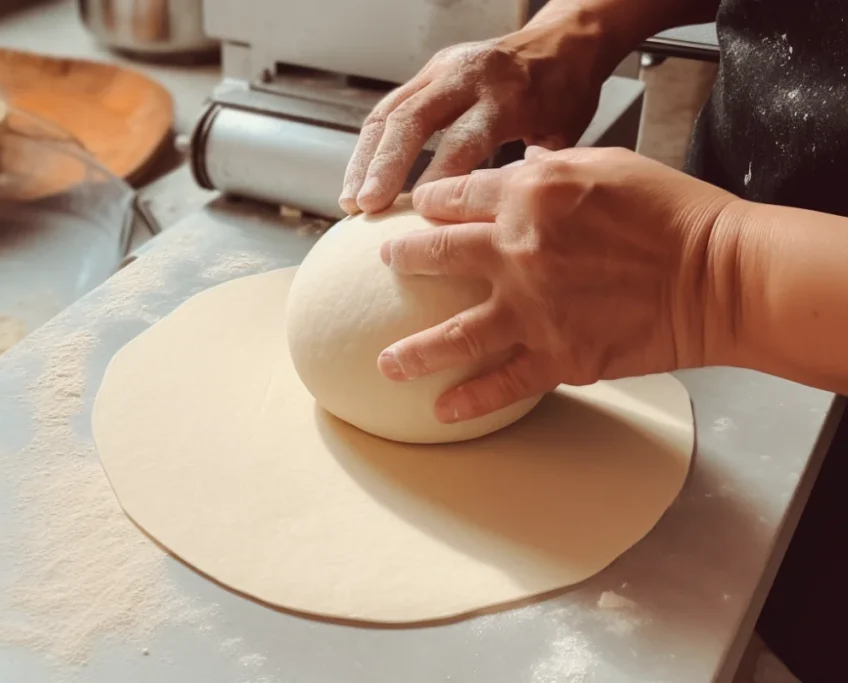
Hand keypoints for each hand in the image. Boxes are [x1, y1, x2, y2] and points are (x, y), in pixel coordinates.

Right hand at [339, 18, 604, 215]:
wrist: (561, 43)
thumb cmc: (564, 97)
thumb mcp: (562, 136)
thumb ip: (530, 173)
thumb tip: (497, 221)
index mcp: (508, 95)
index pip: (463, 138)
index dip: (437, 178)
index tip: (418, 218)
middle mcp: (467, 76)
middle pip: (412, 119)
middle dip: (384, 166)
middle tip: (366, 208)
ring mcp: (441, 70)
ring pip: (389, 112)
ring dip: (364, 160)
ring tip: (350, 202)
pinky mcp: (425, 74)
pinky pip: (386, 109)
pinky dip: (367, 148)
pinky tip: (357, 181)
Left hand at [376, 146, 741, 422]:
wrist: (720, 276)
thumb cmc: (673, 213)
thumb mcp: (608, 165)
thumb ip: (551, 169)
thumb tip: (519, 166)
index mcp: (527, 195)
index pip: (456, 196)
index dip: (429, 202)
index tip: (416, 211)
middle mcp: (516, 250)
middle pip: (437, 254)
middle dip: (402, 258)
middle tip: (387, 263)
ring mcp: (531, 309)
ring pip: (453, 334)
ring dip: (413, 351)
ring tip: (386, 363)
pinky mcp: (557, 356)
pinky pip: (500, 383)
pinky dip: (469, 400)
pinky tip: (441, 410)